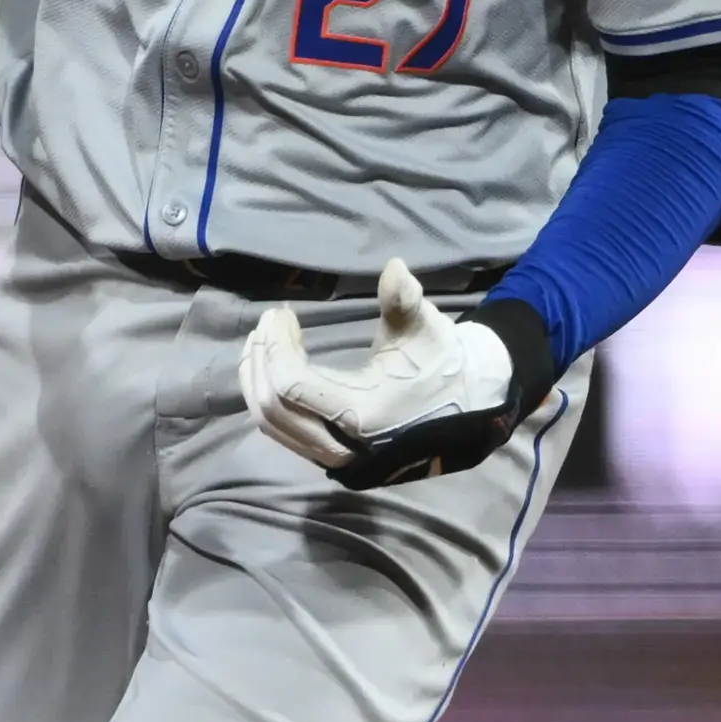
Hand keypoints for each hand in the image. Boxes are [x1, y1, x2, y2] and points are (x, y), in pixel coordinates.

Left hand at [241, 259, 529, 490]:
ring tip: (266, 336)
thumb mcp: (427, 327)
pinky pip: (280, 428)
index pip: (291, 385)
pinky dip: (267, 393)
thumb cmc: (440, 362)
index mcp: (362, 413)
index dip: (275, 346)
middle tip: (271, 320)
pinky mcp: (326, 451)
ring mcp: (331, 453)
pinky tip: (274, 360)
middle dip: (261, 358)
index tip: (282, 312)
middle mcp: (341, 443)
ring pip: (269, 422)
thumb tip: (394, 267)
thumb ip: (405, 299)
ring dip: (257, 376)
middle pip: (270, 407)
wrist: (463, 405)